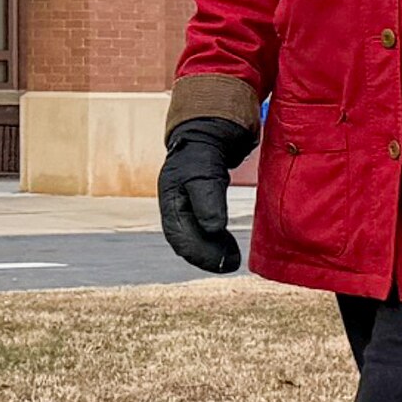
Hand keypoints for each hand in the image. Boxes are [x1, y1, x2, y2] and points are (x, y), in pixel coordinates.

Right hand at [157, 116, 257, 274]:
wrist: (205, 137)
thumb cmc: (203, 154)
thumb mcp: (204, 174)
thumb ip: (208, 199)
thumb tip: (214, 228)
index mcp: (169, 201)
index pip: (179, 235)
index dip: (199, 252)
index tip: (223, 261)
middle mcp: (174, 209)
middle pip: (185, 241)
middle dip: (207, 256)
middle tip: (231, 264)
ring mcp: (184, 210)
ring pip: (194, 240)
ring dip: (212, 253)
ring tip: (232, 261)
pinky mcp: (197, 209)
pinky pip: (203, 233)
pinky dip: (214, 243)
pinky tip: (228, 250)